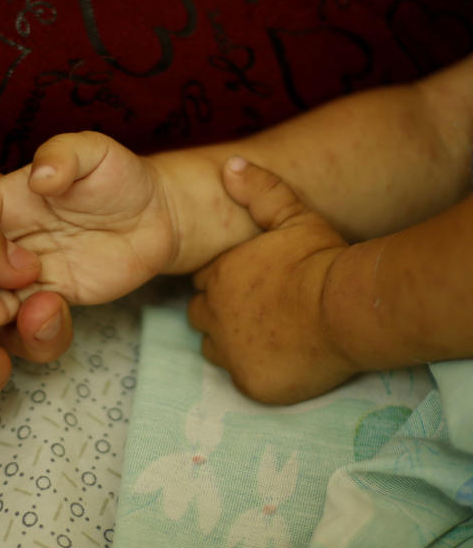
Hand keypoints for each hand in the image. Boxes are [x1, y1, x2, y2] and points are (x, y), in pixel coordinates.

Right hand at [0, 131, 175, 329]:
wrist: (156, 216)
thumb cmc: (120, 176)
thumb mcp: (93, 151)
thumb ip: (64, 155)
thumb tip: (41, 176)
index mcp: (5, 198)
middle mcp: (7, 235)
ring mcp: (25, 268)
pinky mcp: (48, 292)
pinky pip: (22, 309)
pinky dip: (8, 318)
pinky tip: (1, 320)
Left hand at [187, 157, 355, 403]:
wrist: (347, 307)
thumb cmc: (321, 259)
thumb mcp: (294, 215)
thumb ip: (261, 190)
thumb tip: (231, 164)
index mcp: (217, 275)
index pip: (204, 282)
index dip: (226, 282)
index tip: (252, 285)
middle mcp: (214, 313)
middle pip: (202, 315)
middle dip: (221, 313)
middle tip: (259, 312)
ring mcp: (229, 351)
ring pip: (213, 348)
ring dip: (231, 342)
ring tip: (268, 335)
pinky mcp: (250, 383)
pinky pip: (240, 378)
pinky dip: (255, 370)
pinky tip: (282, 360)